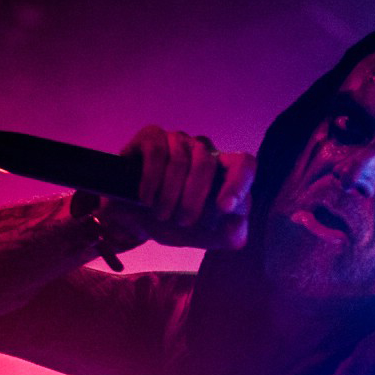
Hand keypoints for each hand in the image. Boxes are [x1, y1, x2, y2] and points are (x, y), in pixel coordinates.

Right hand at [92, 126, 255, 250]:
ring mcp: (178, 140)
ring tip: (160, 214)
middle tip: (182, 222)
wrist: (129, 218)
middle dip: (193, 199)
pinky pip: (156, 153)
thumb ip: (225, 237)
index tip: (224, 207)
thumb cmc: (171, 223)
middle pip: (206, 164)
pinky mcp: (152, 136)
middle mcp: (203, 151)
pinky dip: (150, 181)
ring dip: (168, 195)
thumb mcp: (199, 238)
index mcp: (222, 172)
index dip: (237, 183)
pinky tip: (145, 198)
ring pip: (180, 160)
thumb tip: (239, 223)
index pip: (244, 164)